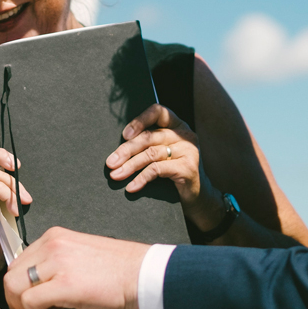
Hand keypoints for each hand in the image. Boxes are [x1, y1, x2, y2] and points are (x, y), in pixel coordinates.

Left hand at [4, 227, 146, 308]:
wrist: (144, 276)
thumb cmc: (119, 271)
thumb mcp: (80, 256)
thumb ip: (55, 263)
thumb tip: (37, 285)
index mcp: (55, 236)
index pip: (19, 262)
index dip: (24, 286)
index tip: (37, 298)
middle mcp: (52, 244)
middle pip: (10, 275)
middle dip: (19, 298)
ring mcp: (57, 262)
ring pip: (14, 287)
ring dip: (26, 307)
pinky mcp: (64, 284)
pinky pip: (29, 302)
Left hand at [107, 105, 222, 226]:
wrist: (197, 197)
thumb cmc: (174, 172)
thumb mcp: (162, 153)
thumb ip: (148, 144)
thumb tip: (116, 151)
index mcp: (177, 125)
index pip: (158, 111)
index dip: (140, 120)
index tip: (124, 135)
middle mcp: (185, 134)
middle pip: (149, 137)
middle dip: (126, 150)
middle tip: (110, 163)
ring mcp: (188, 150)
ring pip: (151, 154)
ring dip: (130, 166)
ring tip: (115, 175)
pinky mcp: (188, 167)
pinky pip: (157, 169)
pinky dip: (141, 178)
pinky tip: (131, 187)